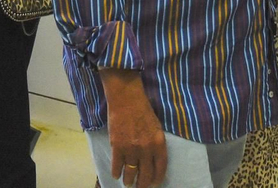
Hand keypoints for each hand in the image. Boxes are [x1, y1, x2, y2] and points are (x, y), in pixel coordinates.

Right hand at [101, 70, 166, 187]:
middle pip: (145, 174)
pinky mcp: (117, 146)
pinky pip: (117, 165)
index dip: (157, 179)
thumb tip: (153, 160)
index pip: (160, 169)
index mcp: (159, 143)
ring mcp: (131, 149)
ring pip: (131, 173)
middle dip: (143, 184)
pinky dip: (116, 172)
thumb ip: (156, 144)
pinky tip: (116, 174)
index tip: (153, 184)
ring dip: (129, 181)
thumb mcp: (157, 127)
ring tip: (128, 183)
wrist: (126, 98)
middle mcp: (146, 149)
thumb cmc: (143, 110)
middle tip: (140, 187)